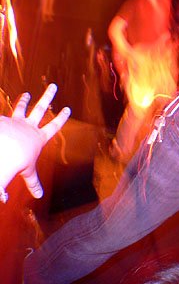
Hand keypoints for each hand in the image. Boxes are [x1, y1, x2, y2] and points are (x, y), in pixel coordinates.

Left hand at [0, 84, 70, 198]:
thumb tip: (38, 197)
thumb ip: (32, 183)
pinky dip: (2, 114)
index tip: (67, 109)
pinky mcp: (2, 120)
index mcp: (38, 138)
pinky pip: (2, 115)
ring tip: (26, 94)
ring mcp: (15, 121)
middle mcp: (29, 126)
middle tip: (52, 87)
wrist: (2, 148)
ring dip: (24, 100)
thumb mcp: (26, 173)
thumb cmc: (16, 162)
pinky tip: (2, 111)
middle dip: (47, 97)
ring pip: (21, 108)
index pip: (53, 126)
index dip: (61, 118)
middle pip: (40, 109)